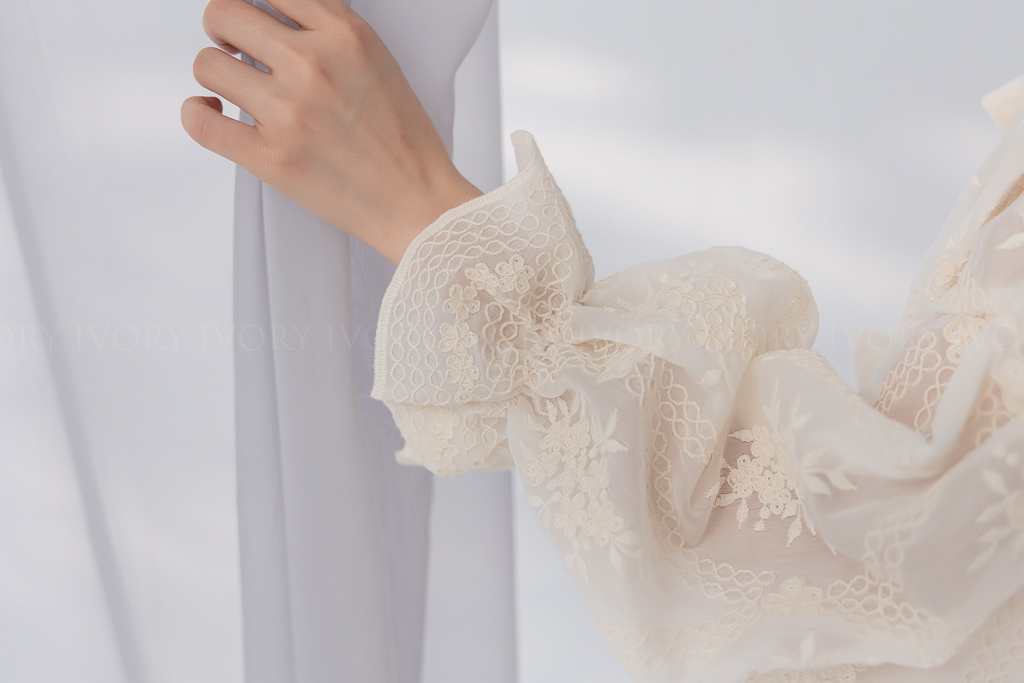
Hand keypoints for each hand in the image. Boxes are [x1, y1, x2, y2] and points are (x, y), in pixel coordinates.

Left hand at [181, 0, 481, 264]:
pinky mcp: (269, 157)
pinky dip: (197, 114)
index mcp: (345, 34)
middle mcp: (313, 64)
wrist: (419, 202)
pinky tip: (213, 114)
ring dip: (216, 76)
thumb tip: (276, 21)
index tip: (254, 24)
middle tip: (234, 50)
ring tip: (236, 92)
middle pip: (224, 14)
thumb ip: (330, 33)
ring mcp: (288, 111)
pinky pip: (198, 121)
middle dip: (223, 30)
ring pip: (206, 65)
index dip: (255, 6)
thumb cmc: (405, 143)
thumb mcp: (380, 63)